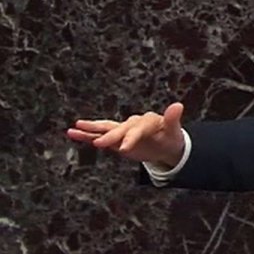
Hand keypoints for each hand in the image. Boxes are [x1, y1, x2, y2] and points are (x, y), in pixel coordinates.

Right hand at [67, 102, 185, 167]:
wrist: (166, 145)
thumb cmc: (170, 137)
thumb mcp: (174, 131)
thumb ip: (173, 119)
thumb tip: (178, 105)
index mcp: (147, 121)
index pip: (138, 128)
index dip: (131, 138)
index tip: (124, 148)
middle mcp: (133, 123)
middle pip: (120, 129)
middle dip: (110, 136)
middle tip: (99, 143)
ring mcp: (123, 130)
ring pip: (106, 128)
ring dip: (91, 129)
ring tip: (75, 128)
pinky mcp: (117, 138)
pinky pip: (100, 135)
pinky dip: (87, 135)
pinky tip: (73, 133)